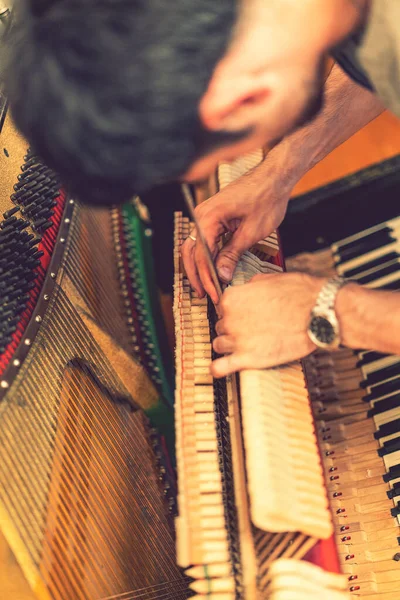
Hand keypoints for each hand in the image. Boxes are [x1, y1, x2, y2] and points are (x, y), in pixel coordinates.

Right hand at [181, 171, 291, 303]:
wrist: (273, 177)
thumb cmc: (266, 198)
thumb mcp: (251, 232)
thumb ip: (233, 254)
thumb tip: (221, 275)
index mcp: (209, 218)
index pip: (202, 255)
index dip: (207, 278)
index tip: (215, 294)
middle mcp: (201, 215)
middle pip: (191, 253)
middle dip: (198, 276)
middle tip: (207, 296)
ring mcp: (204, 215)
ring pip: (194, 248)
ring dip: (198, 268)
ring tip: (206, 287)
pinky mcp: (212, 217)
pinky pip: (202, 240)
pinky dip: (205, 257)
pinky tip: (211, 270)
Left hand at [211, 272, 325, 376]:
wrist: (319, 313)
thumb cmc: (300, 294)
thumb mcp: (270, 279)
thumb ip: (251, 286)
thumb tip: (247, 289)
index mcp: (232, 298)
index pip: (222, 308)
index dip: (233, 312)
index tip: (243, 315)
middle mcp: (230, 319)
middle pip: (220, 327)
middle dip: (232, 328)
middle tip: (250, 329)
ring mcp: (237, 340)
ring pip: (220, 345)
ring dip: (229, 346)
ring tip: (244, 345)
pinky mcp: (248, 359)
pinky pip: (220, 367)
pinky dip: (218, 369)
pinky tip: (220, 368)